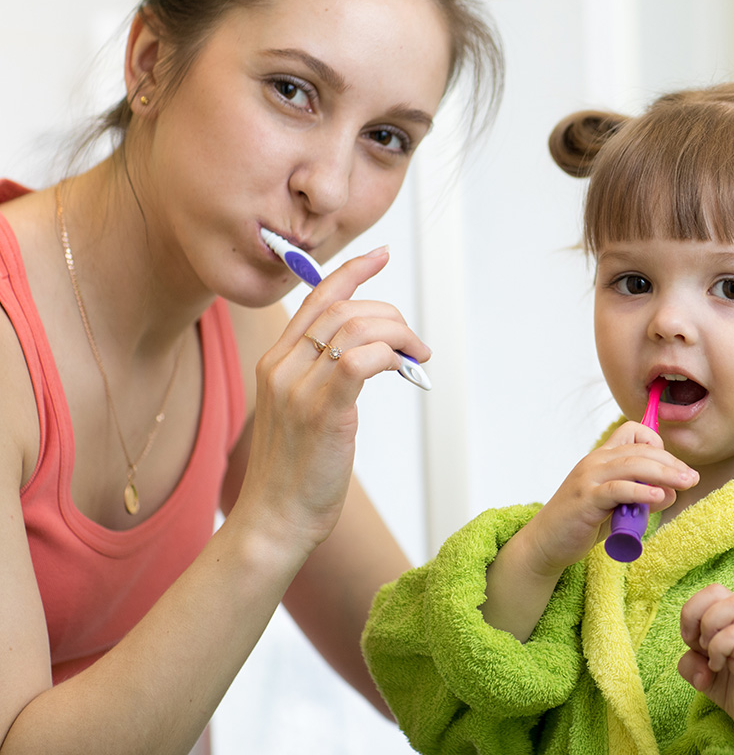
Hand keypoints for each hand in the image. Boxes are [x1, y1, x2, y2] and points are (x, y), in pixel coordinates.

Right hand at [237, 246, 429, 550]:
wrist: (275, 520)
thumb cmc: (296, 473)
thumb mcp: (302, 413)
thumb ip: (324, 378)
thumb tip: (369, 356)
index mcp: (274, 362)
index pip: (315, 299)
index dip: (351, 272)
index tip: (380, 255)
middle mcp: (281, 367)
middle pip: (344, 308)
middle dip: (391, 315)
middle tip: (415, 344)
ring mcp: (298, 388)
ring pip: (356, 328)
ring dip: (399, 335)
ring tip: (417, 358)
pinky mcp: (322, 411)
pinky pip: (361, 360)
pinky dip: (390, 356)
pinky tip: (403, 370)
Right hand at [522, 421, 697, 575]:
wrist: (546, 543)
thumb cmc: (582, 524)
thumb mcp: (617, 506)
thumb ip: (641, 497)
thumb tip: (670, 492)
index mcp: (602, 458)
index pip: (632, 432)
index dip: (657, 444)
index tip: (672, 467)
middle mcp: (595, 461)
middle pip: (641, 450)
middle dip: (671, 463)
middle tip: (692, 478)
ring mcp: (589, 478)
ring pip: (633, 465)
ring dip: (664, 473)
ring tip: (685, 484)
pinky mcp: (586, 499)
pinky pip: (618, 489)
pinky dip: (641, 491)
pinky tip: (658, 496)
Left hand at [679, 584, 733, 753]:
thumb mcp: (704, 675)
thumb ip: (690, 663)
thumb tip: (696, 667)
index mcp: (731, 622)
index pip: (711, 592)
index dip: (691, 611)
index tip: (691, 641)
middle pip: (718, 590)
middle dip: (695, 612)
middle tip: (698, 643)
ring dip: (710, 626)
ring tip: (710, 653)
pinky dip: (718, 649)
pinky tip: (718, 668)